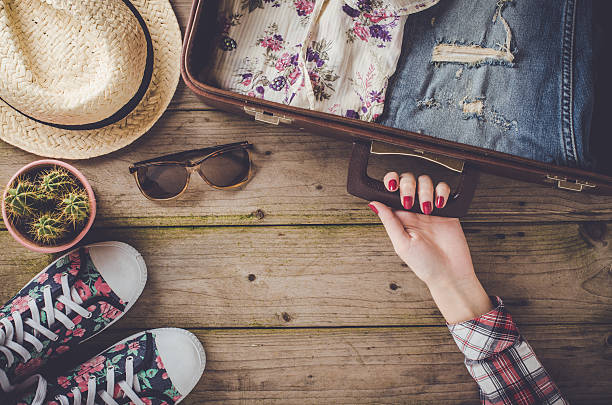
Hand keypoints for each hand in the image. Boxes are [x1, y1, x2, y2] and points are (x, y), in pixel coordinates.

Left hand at [368, 172, 492, 323]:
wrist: (450, 273)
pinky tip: (440, 205)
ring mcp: (430, 207)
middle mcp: (413, 210)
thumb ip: (389, 221)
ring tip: (427, 208)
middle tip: (410, 201)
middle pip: (408, 181)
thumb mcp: (402, 244)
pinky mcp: (447, 208)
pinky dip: (442, 191)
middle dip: (408, 186)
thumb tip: (373, 204)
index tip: (391, 186)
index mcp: (399, 217)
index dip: (390, 182)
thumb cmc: (425, 264)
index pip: (391, 192)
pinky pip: (444, 189)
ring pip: (425, 182)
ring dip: (425, 190)